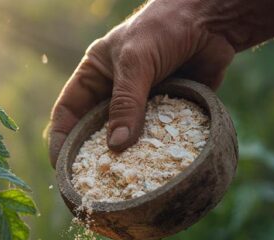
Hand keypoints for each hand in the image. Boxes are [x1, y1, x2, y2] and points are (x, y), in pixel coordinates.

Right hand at [47, 0, 234, 166]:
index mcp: (94, 76)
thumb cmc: (164, 27)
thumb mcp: (135, 62)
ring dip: (126, 159)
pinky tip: (156, 171)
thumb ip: (126, 103)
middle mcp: (114, 92)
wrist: (212, 19)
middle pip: (95, 131)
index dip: (61, 139)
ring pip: (127, 138)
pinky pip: (158, 137)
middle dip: (93, 157)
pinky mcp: (169, 111)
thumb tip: (117, 147)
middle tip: (91, 185)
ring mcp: (142, 103)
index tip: (61, 167)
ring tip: (122, 184)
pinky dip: (156, 153)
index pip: (67, 112)